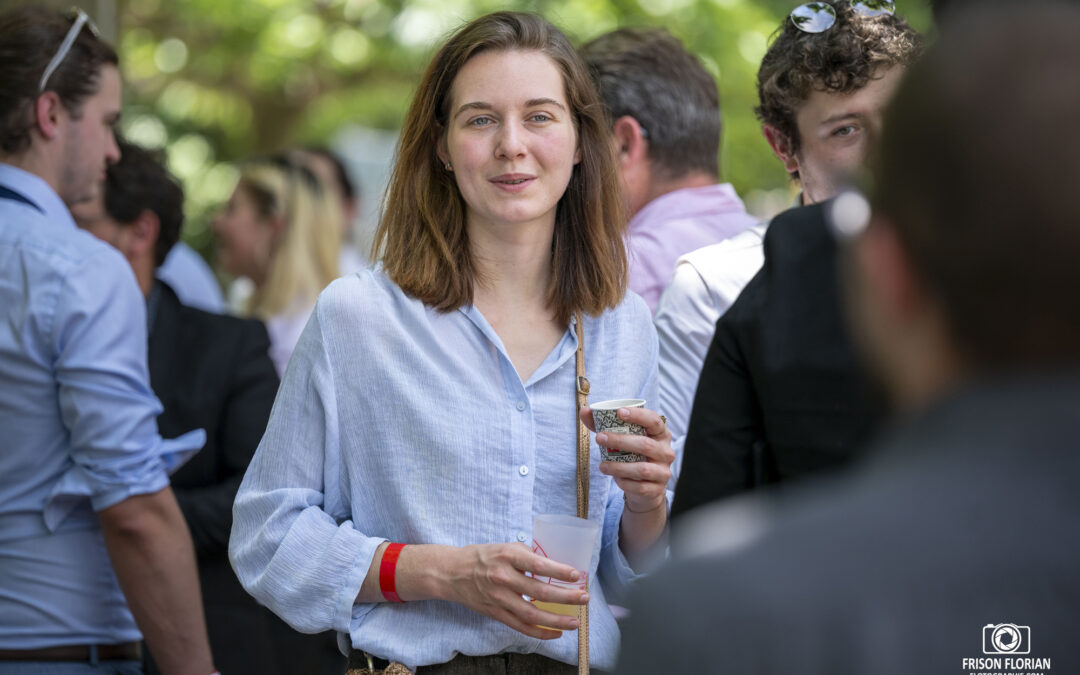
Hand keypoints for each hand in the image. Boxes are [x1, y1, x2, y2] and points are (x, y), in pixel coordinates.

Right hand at [437, 543, 588, 639]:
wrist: (452, 573)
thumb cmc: (482, 557)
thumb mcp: (504, 547)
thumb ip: (527, 556)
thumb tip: (553, 565)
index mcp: (507, 556)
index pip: (538, 564)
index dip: (559, 571)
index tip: (576, 575)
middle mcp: (503, 578)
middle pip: (539, 591)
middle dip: (566, 596)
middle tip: (584, 598)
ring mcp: (499, 598)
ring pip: (532, 614)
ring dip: (557, 619)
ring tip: (575, 621)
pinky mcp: (496, 613)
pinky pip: (521, 626)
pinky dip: (540, 632)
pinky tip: (556, 632)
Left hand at [579, 405, 673, 514]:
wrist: (643, 488)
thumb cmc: (632, 456)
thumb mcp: (622, 439)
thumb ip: (605, 424)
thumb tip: (585, 411)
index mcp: (660, 434)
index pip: (654, 421)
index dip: (638, 415)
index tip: (619, 412)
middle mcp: (666, 452)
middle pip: (645, 444)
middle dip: (620, 441)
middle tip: (599, 438)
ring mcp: (663, 472)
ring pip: (642, 469)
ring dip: (619, 467)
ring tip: (602, 466)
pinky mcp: (657, 489)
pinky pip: (640, 487)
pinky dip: (624, 483)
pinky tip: (616, 479)